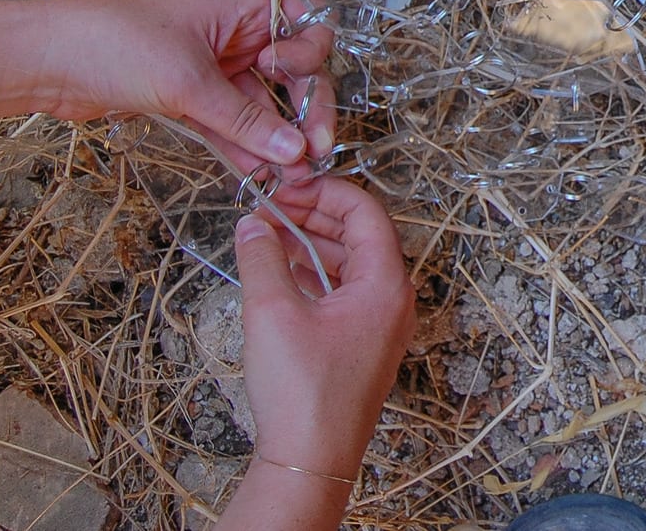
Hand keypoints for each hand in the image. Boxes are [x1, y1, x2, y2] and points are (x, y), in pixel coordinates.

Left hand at [52, 0, 336, 173]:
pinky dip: (243, 145)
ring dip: (274, 137)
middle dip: (303, 111)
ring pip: (260, 103)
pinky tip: (258, 172)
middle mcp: (234, 33)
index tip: (290, 81)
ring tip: (290, 175)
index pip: (302, 26)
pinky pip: (231, 121)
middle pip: (289, 72)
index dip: (307, 56)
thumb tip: (293, 149)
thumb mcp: (189, 82)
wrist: (48, 62)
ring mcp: (213, 64)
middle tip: (315, 150)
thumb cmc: (114, 43)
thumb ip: (244, 120)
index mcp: (239, 6)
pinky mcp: (191, 95)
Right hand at [233, 178, 414, 485]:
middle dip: (315, 216)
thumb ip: (261, 258)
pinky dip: (315, 274)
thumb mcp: (272, 313)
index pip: (365, 212)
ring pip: (349, 264)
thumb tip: (252, 224)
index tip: (289, 187)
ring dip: (311, 245)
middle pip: (359, 235)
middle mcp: (393, 299)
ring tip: (268, 235)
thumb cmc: (303, 393)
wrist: (311, 459)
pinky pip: (344, 291)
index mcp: (386, 283)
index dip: (326, 192)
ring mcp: (381, 323)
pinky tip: (280, 271)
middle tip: (273, 208)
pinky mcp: (363, 343)